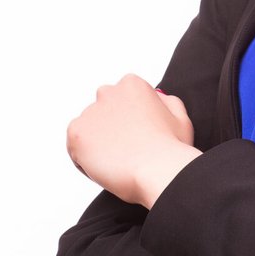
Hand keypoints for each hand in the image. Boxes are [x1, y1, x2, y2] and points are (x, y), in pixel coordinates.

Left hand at [66, 74, 200, 208]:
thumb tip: (158, 97)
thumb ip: (167, 102)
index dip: (129, 124)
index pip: (121, 101)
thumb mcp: (180, 117)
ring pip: (88, 131)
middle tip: (126, 152)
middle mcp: (107, 92)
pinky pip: (74, 147)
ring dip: (98, 145)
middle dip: (110, 129)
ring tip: (117, 163)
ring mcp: (89, 112)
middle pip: (102, 112)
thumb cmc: (172, 149)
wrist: (158, 170)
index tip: (137, 139)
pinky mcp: (76, 132)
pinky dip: (85, 159)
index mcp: (131, 84)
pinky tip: (105, 168)